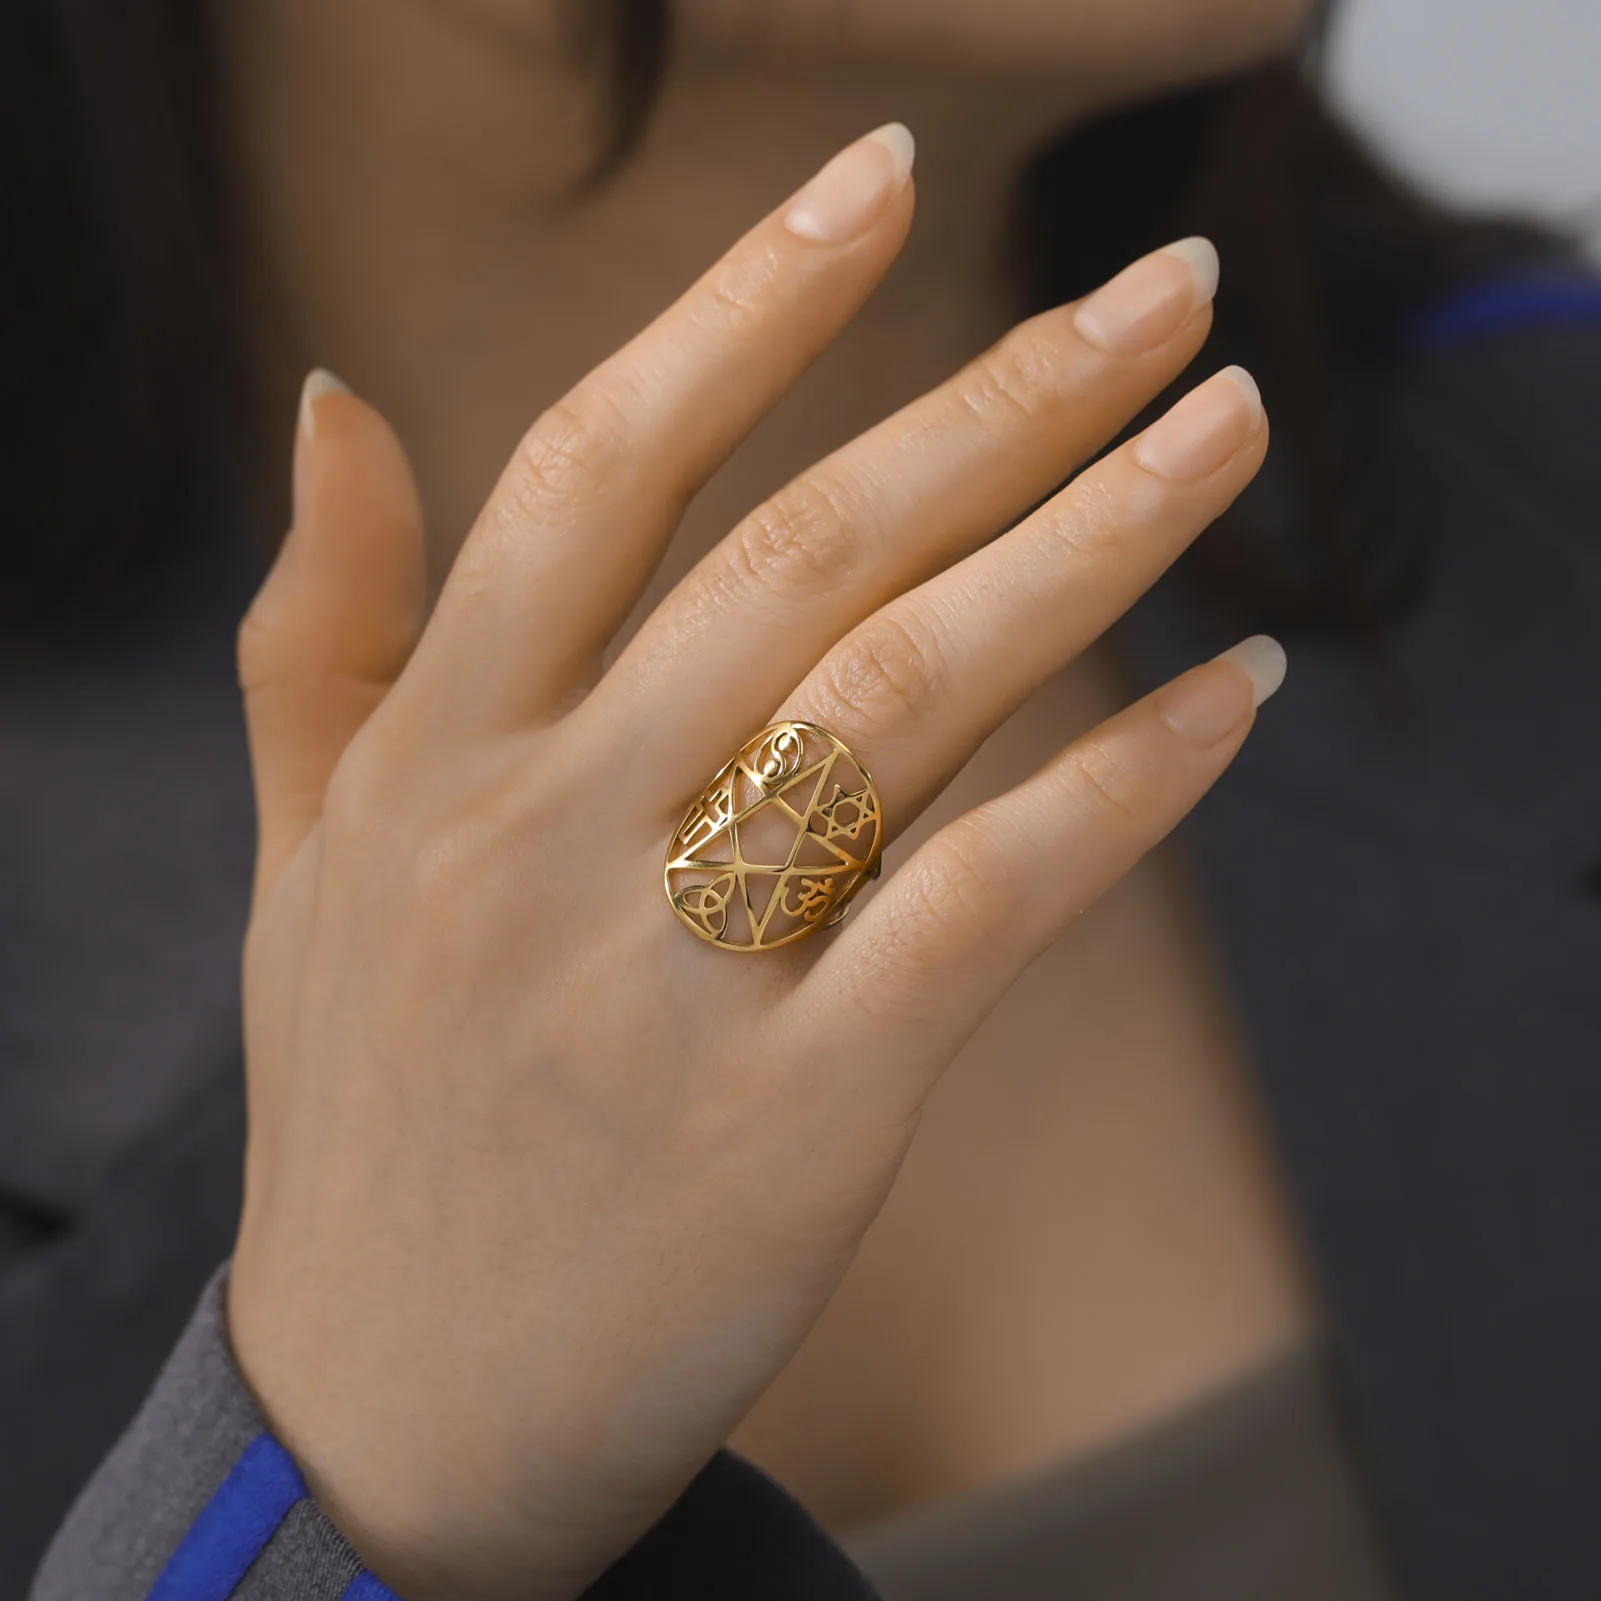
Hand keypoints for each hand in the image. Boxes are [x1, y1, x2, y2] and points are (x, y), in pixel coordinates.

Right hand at [229, 125, 1276, 1599]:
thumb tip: (330, 394)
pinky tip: (1241, 694)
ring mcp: (669, 979)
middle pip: (809, 546)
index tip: (882, 180)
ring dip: (1100, 539)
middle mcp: (545, 837)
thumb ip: (320, 631)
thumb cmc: (364, 1120)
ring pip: (915, 692)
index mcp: (432, 756)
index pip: (601, 463)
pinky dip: (1133, 787)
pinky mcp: (795, 1119)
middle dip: (1006, 391)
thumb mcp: (302, 864)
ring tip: (1230, 428)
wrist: (391, 1417)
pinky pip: (993, 902)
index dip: (749, 302)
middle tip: (1164, 289)